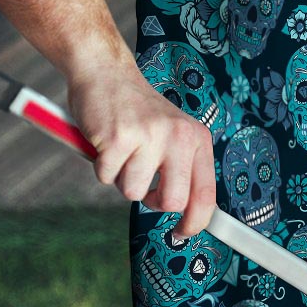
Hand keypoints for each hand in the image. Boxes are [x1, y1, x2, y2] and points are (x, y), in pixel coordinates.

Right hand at [68, 65, 216, 238]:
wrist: (106, 73)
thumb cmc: (138, 112)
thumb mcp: (173, 134)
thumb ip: (182, 168)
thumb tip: (188, 214)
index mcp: (196, 138)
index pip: (205, 193)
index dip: (196, 222)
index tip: (183, 233)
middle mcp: (178, 136)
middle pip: (173, 201)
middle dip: (153, 201)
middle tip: (143, 183)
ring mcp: (149, 136)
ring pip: (133, 192)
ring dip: (122, 178)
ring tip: (123, 150)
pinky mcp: (118, 138)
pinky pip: (106, 177)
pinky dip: (101, 166)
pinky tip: (106, 142)